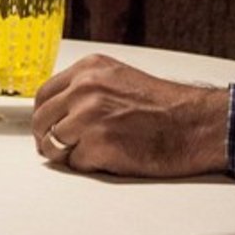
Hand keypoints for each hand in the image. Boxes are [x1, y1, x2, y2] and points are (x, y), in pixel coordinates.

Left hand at [33, 53, 229, 177]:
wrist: (193, 124)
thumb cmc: (164, 107)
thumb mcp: (119, 79)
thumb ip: (87, 89)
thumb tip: (58, 111)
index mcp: (89, 69)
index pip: (44, 94)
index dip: (44, 116)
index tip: (48, 128)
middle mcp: (85, 88)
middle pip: (41, 120)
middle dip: (47, 139)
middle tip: (60, 149)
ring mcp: (89, 116)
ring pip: (52, 144)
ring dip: (67, 154)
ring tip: (91, 153)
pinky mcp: (98, 144)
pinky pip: (75, 164)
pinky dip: (89, 166)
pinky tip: (111, 157)